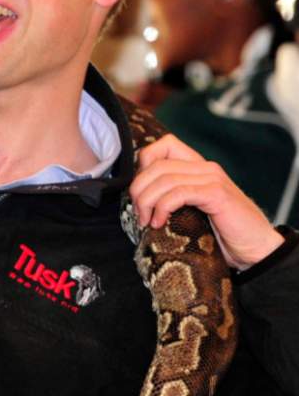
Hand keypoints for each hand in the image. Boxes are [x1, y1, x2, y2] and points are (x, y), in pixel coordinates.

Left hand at [130, 134, 283, 269]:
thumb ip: (173, 196)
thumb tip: (138, 198)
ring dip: (147, 202)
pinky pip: (179, 193)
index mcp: (199, 167)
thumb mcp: (191, 210)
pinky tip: (159, 222)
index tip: (139, 192)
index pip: (163, 146)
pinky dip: (162, 207)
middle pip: (156, 165)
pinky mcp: (216, 195)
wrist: (256, 249)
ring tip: (146, 221)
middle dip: (138, 189)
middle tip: (138, 213)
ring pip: (164, 179)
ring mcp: (212, 179)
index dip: (143, 164)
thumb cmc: (221, 233)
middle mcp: (206, 168)